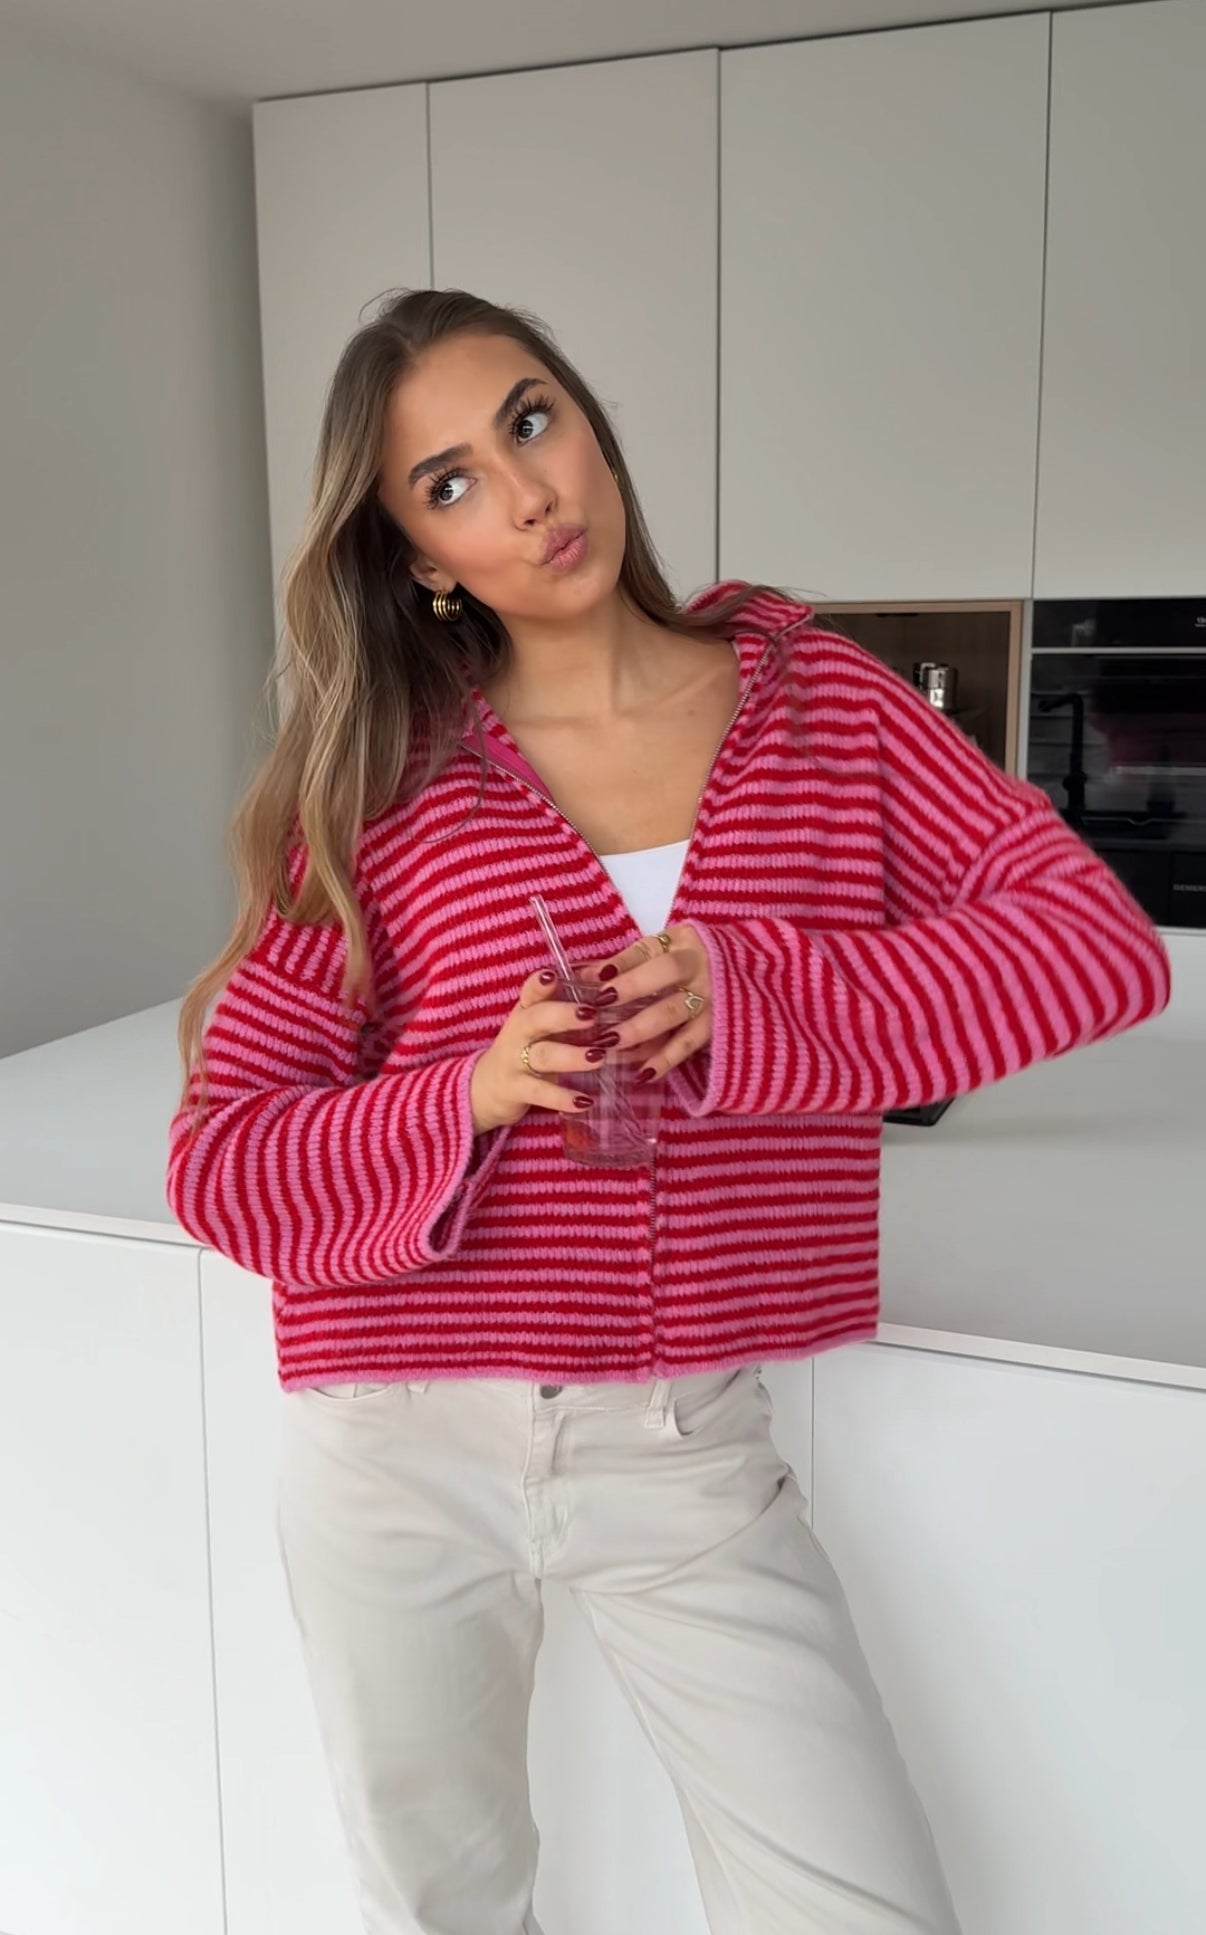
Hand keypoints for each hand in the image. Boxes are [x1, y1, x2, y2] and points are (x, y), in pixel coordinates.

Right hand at [469, 969, 620, 1133]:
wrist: (487, 1087)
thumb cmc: (529, 1048)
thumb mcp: (543, 1026)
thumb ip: (570, 1009)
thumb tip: (612, 988)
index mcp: (527, 1010)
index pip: (531, 991)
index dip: (540, 983)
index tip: (553, 976)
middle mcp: (519, 1031)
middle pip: (537, 1018)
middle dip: (563, 1015)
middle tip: (592, 1014)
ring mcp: (515, 1060)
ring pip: (543, 1055)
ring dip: (572, 1056)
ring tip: (598, 1057)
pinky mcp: (516, 1089)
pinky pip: (540, 1093)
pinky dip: (563, 1098)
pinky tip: (585, 1101)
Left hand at [584, 924, 712, 1084]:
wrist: (750, 975)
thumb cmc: (694, 963)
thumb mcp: (668, 952)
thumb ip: (627, 963)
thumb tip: (582, 975)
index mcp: (683, 942)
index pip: (647, 949)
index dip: (621, 963)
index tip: (595, 979)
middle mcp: (699, 966)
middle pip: (664, 973)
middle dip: (630, 990)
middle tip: (596, 1010)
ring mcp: (711, 997)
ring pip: (673, 1012)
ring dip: (640, 1028)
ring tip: (610, 1043)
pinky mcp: (718, 1026)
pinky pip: (689, 1044)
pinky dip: (665, 1059)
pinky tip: (642, 1073)